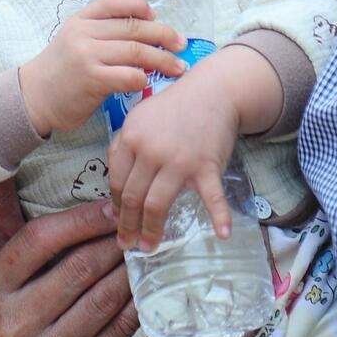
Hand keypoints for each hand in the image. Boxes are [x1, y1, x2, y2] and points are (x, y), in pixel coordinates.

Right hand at [0, 182, 138, 336]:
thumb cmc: (19, 289)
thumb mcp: (3, 252)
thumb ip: (3, 213)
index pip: (40, 240)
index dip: (81, 220)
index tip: (111, 206)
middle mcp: (10, 324)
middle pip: (76, 269)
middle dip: (111, 242)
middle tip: (136, 225)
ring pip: (100, 300)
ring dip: (127, 270)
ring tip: (143, 250)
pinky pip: (116, 332)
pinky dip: (134, 305)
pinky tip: (144, 286)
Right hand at [20, 0, 186, 135]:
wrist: (32, 97)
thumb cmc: (60, 71)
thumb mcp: (74, 39)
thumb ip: (101, 32)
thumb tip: (145, 30)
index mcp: (81, 19)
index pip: (115, 2)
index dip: (140, 6)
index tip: (156, 16)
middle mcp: (84, 33)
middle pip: (134, 27)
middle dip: (163, 34)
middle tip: (181, 44)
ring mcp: (87, 55)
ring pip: (136, 51)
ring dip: (162, 59)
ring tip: (178, 67)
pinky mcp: (92, 80)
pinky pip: (128, 75)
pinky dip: (143, 78)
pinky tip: (149, 83)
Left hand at [108, 63, 243, 251]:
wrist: (212, 90)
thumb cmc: (174, 108)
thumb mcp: (139, 119)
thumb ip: (123, 148)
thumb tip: (114, 191)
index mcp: (130, 138)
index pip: (117, 181)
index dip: (116, 206)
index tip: (118, 221)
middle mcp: (150, 151)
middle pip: (133, 197)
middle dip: (128, 226)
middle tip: (127, 245)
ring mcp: (179, 160)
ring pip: (157, 204)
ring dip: (152, 230)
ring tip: (149, 246)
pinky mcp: (206, 166)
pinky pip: (212, 196)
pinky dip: (220, 216)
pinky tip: (223, 234)